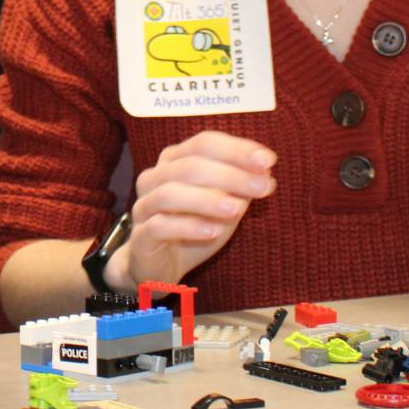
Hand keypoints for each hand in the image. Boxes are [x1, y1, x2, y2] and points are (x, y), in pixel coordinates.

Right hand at [112, 131, 274, 288]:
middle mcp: (154, 178)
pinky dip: (188, 226)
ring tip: (237, 209)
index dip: (236, 149)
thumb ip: (241, 187)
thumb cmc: (194, 226)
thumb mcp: (225, 205)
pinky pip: (160, 226)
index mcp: (174, 161)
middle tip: (263, 187)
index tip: (267, 160)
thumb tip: (265, 171)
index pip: (204, 143)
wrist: (161, 265)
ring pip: (170, 193)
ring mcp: (144, 206)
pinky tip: (212, 231)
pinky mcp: (140, 236)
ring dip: (207, 199)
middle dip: (230, 174)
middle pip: (190, 166)